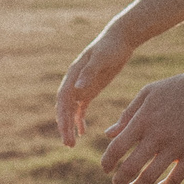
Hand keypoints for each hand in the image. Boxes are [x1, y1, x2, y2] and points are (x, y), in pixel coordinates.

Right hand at [56, 28, 136, 147]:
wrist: (120, 39)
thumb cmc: (110, 47)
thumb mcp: (101, 59)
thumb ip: (89, 73)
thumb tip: (77, 88)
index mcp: (73, 75)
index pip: (63, 100)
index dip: (62, 117)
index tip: (66, 133)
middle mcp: (73, 82)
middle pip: (64, 108)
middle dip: (64, 127)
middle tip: (68, 145)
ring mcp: (80, 87)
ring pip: (70, 111)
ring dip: (69, 126)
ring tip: (71, 144)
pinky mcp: (89, 90)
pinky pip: (80, 108)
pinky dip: (79, 120)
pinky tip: (82, 132)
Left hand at [100, 69, 183, 183]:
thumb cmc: (177, 88)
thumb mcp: (148, 94)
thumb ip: (127, 115)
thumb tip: (108, 134)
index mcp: (143, 120)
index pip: (117, 148)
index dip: (107, 162)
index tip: (106, 169)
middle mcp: (157, 135)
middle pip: (131, 167)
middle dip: (119, 180)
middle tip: (117, 183)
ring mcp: (176, 146)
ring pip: (150, 176)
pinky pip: (176, 178)